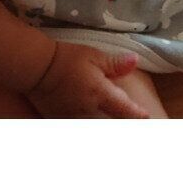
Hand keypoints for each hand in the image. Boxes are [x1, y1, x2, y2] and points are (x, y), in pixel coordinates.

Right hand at [26, 42, 149, 117]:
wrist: (36, 68)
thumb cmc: (66, 58)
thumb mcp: (93, 56)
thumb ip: (115, 63)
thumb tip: (136, 61)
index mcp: (100, 94)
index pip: (124, 109)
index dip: (137, 114)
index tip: (147, 116)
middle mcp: (89, 110)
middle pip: (111, 123)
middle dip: (121, 122)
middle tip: (132, 124)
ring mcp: (74, 117)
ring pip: (94, 125)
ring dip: (103, 123)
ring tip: (110, 121)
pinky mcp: (60, 118)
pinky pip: (78, 124)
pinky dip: (85, 122)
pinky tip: (87, 119)